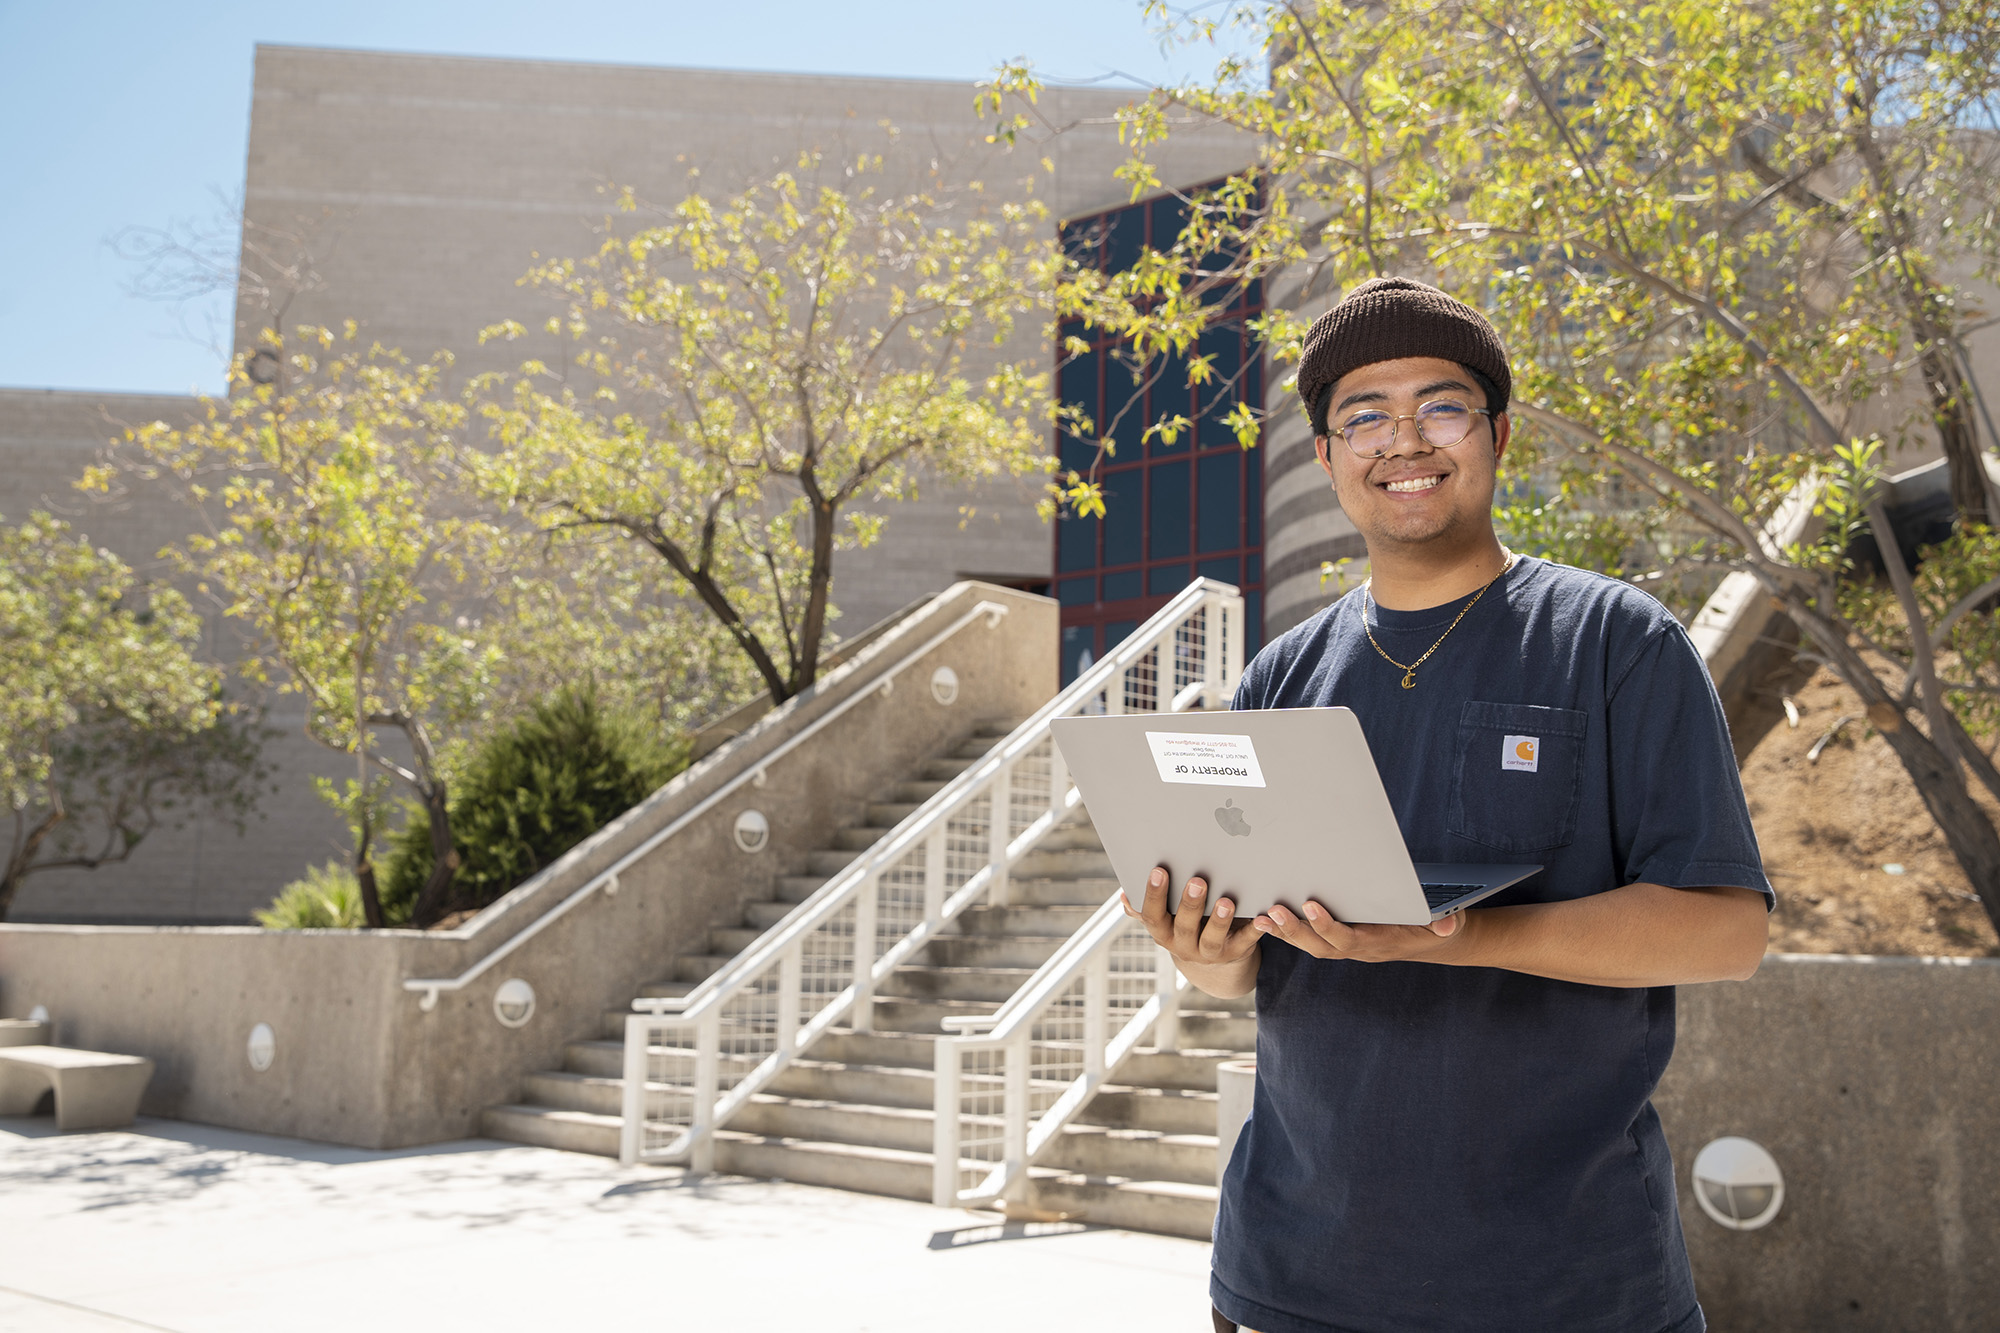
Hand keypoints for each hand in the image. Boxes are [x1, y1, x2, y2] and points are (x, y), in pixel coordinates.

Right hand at [1121, 866, 1260, 969]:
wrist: (1214, 963)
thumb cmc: (1187, 924)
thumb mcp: (1166, 919)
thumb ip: (1148, 907)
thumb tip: (1124, 895)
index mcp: (1163, 932)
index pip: (1152, 915)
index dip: (1154, 895)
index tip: (1158, 869)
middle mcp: (1183, 946)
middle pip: (1184, 926)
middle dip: (1190, 904)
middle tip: (1197, 880)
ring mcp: (1209, 953)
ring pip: (1213, 939)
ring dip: (1219, 920)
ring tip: (1226, 901)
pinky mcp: (1235, 953)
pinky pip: (1246, 943)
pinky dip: (1255, 930)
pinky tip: (1263, 916)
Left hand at [1254, 899, 1475, 963]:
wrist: (1434, 940)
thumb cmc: (1436, 928)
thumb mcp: (1447, 925)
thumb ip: (1445, 924)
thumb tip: (1447, 924)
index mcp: (1378, 942)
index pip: (1348, 938)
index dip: (1328, 925)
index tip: (1310, 906)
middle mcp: (1358, 948)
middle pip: (1320, 945)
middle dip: (1295, 930)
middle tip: (1272, 911)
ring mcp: (1347, 945)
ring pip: (1311, 943)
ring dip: (1285, 931)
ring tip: (1261, 915)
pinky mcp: (1340, 939)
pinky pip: (1311, 938)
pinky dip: (1289, 930)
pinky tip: (1267, 918)